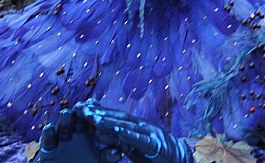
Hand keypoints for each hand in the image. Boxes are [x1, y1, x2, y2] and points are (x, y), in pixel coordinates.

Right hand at [34, 109, 122, 162]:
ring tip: (67, 113)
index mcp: (88, 131)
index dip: (94, 112)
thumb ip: (107, 157)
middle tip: (82, 107)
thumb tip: (118, 153)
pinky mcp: (47, 148)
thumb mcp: (99, 161)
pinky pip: (47, 140)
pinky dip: (48, 134)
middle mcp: (74, 131)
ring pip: (62, 126)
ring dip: (64, 120)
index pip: (91, 119)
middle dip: (79, 113)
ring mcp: (61, 138)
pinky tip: (49, 128)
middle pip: (76, 119)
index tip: (97, 105)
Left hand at [77, 102, 193, 162]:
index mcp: (135, 126)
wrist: (181, 159)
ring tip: (96, 119)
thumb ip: (119, 140)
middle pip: (118, 118)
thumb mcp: (133, 147)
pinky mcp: (156, 145)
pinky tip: (119, 132)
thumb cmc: (156, 155)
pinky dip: (130, 135)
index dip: (99, 112)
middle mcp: (141, 126)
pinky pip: (141, 140)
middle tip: (83, 110)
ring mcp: (149, 134)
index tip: (83, 108)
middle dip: (101, 113)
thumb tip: (100, 133)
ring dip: (111, 122)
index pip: (115, 117)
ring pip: (128, 126)